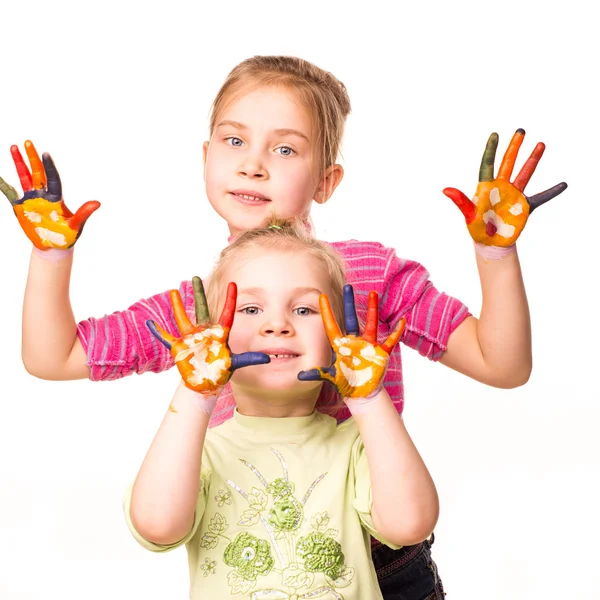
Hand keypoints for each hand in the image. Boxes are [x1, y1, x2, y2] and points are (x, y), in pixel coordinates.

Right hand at [0, 140, 99, 249]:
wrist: (54, 247)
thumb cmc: (67, 236)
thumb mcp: (76, 226)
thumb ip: (83, 213)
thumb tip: (97, 203)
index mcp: (56, 198)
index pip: (52, 178)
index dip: (49, 166)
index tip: (46, 154)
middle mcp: (43, 195)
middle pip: (37, 172)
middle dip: (32, 158)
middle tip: (28, 142)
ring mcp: (31, 199)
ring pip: (24, 177)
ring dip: (19, 163)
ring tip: (14, 147)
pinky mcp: (20, 206)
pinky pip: (10, 193)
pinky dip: (3, 184)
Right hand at [147, 276, 269, 394]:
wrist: (206, 383)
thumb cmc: (221, 372)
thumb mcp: (236, 363)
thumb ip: (250, 359)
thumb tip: (268, 359)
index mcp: (220, 334)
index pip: (227, 313)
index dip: (230, 299)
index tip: (234, 284)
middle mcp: (205, 332)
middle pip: (202, 308)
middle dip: (199, 293)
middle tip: (196, 277)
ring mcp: (191, 338)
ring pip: (183, 318)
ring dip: (177, 306)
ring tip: (173, 291)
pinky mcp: (179, 347)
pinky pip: (166, 338)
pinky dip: (157, 331)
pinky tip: (150, 323)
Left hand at [298, 284, 404, 399]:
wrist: (361, 393)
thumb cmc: (345, 383)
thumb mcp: (330, 377)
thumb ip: (317, 374)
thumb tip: (300, 376)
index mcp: (341, 345)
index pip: (332, 325)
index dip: (327, 312)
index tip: (322, 296)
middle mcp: (354, 341)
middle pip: (351, 318)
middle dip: (349, 303)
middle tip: (348, 286)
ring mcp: (368, 345)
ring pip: (371, 323)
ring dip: (372, 309)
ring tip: (373, 293)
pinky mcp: (380, 353)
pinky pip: (390, 340)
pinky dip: (396, 332)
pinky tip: (401, 321)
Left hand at [443, 129, 566, 246]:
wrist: (490, 243)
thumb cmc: (477, 229)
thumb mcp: (469, 215)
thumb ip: (461, 201)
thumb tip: (445, 190)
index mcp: (486, 188)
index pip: (488, 164)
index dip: (491, 150)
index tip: (495, 135)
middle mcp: (501, 187)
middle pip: (508, 163)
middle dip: (514, 147)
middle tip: (520, 130)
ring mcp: (514, 195)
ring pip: (524, 173)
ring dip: (532, 160)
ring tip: (540, 144)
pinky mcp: (525, 206)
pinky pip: (541, 197)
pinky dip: (552, 191)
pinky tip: (563, 184)